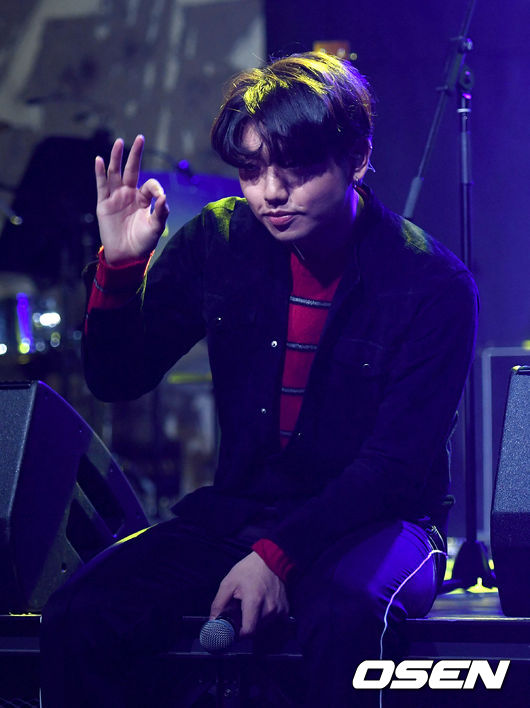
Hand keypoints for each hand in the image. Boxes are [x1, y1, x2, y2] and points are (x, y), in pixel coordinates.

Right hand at [95, 135, 168, 264]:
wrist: (126, 257)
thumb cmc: (143, 243)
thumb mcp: (156, 229)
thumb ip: (161, 213)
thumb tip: (164, 197)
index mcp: (144, 200)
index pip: (149, 185)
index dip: (155, 188)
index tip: (159, 197)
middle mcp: (130, 195)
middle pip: (132, 170)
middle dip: (135, 155)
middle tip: (140, 138)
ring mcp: (116, 198)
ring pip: (115, 173)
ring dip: (117, 158)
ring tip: (119, 142)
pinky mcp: (103, 204)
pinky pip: (101, 185)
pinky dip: (100, 173)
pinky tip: (99, 160)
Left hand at [210, 552, 288, 637]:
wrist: (271, 560)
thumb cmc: (248, 570)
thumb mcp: (229, 582)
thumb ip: (219, 603)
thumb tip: (213, 621)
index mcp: (254, 602)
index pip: (248, 632)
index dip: (239, 634)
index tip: (234, 628)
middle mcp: (269, 609)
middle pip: (255, 630)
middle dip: (246, 625)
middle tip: (241, 613)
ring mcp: (279, 610)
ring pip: (264, 627)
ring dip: (256, 621)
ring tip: (251, 606)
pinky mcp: (285, 609)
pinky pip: (273, 621)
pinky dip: (266, 617)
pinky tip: (262, 605)